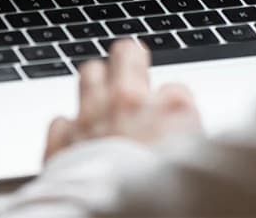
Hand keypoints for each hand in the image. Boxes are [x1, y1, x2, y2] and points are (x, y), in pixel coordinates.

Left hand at [44, 39, 200, 161]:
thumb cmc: (164, 202)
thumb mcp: (194, 163)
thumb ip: (187, 142)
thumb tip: (186, 142)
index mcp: (172, 109)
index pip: (176, 90)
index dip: (173, 107)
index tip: (171, 122)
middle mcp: (130, 104)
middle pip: (127, 54)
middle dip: (130, 59)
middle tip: (132, 65)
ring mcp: (92, 117)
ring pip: (89, 73)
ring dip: (95, 82)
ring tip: (101, 93)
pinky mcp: (62, 140)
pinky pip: (61, 120)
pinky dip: (67, 128)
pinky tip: (75, 138)